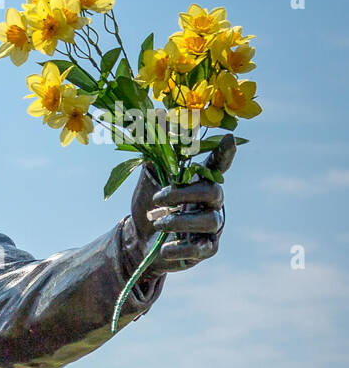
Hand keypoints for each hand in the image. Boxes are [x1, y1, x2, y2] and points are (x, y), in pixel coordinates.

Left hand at [129, 135, 233, 272]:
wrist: (138, 240)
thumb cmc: (148, 206)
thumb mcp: (148, 179)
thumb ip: (156, 156)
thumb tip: (156, 118)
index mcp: (200, 181)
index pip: (217, 165)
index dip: (225, 153)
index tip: (229, 138)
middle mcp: (212, 201)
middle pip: (213, 191)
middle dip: (184, 193)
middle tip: (158, 198)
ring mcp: (212, 225)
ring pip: (209, 220)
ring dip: (179, 221)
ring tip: (156, 223)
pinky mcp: (206, 249)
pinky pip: (203, 249)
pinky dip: (181, 248)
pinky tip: (165, 248)